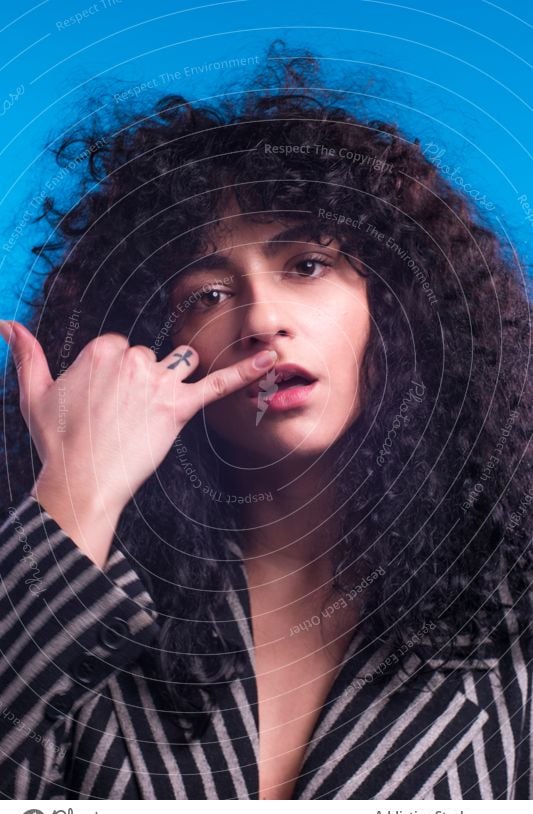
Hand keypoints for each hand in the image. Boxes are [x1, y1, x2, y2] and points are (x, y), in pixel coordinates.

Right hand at [0, 319, 277, 516]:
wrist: (81, 479)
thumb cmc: (57, 441)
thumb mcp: (33, 393)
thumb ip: (26, 354)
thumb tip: (5, 324)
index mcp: (100, 350)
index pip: (120, 348)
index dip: (114, 379)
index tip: (103, 403)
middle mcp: (131, 358)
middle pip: (150, 357)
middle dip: (141, 383)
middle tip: (121, 419)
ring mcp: (158, 382)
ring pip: (179, 365)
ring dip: (172, 381)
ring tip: (152, 412)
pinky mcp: (180, 408)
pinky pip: (219, 384)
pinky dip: (247, 370)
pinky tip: (272, 358)